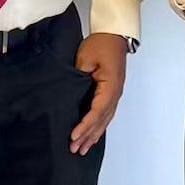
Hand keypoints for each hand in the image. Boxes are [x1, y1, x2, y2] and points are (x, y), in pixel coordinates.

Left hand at [68, 33, 127, 154]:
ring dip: (93, 135)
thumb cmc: (101, 44)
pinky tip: (92, 136)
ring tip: (82, 149)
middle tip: (75, 149)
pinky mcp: (111, 93)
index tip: (74, 135)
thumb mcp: (85, 58)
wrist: (113, 35)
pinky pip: (105, 114)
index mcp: (110, 86)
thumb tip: (69, 93)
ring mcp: (114, 95)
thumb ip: (78, 77)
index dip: (85, 125)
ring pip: (104, 120)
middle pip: (101, 120)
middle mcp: (115, 94)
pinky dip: (98, 127)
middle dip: (87, 136)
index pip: (97, 111)